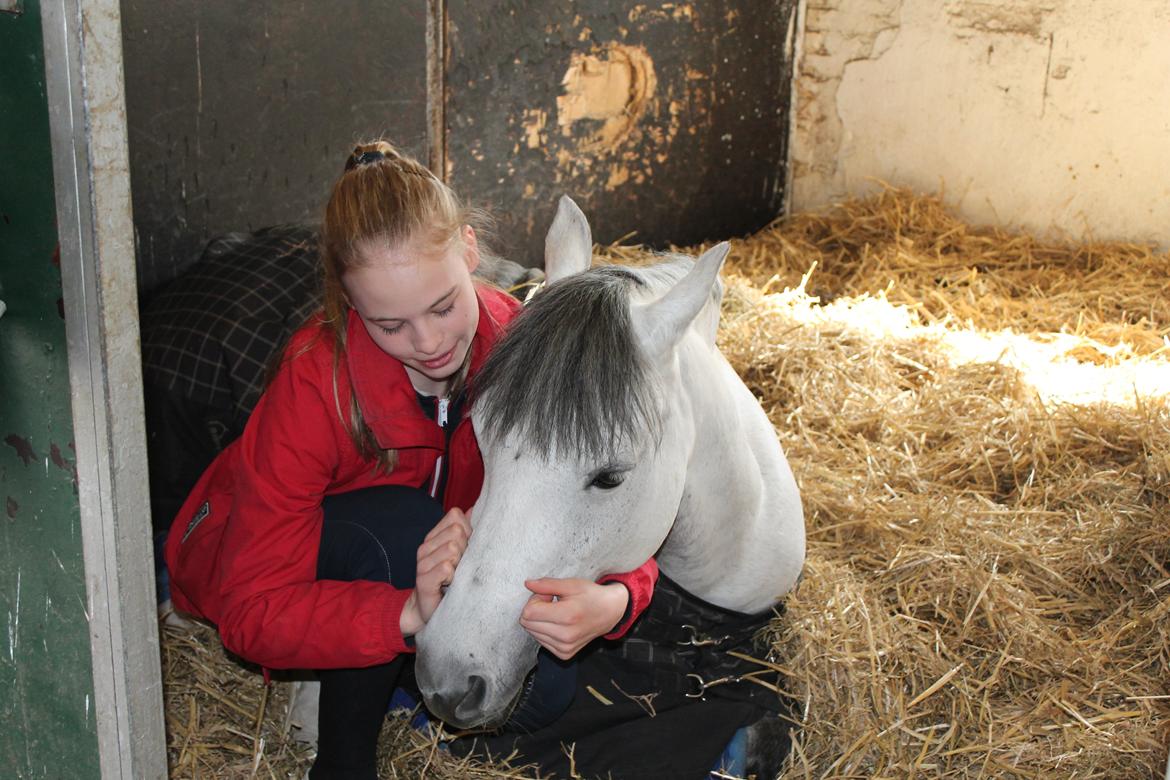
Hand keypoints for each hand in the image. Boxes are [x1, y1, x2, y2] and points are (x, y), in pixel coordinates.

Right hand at [399, 507, 471, 636]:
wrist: (428, 610)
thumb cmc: (448, 581)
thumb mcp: (460, 553)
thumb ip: (466, 531)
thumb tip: (475, 508)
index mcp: (434, 537)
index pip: (456, 517)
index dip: (468, 531)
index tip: (466, 549)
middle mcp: (426, 547)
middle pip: (457, 531)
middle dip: (465, 549)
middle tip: (460, 566)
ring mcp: (422, 562)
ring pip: (453, 549)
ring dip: (459, 565)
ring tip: (454, 576)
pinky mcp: (423, 579)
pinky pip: (446, 568)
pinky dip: (452, 577)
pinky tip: (448, 584)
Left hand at [519, 578, 629, 659]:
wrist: (609, 612)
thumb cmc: (590, 595)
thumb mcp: (571, 584)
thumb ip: (547, 584)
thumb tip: (527, 584)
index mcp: (568, 616)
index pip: (528, 612)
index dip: (534, 599)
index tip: (548, 595)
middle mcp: (566, 636)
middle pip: (527, 623)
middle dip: (535, 609)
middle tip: (552, 602)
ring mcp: (565, 648)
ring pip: (531, 632)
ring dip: (540, 620)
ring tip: (557, 612)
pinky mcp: (564, 654)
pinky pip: (540, 641)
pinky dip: (545, 630)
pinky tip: (559, 623)